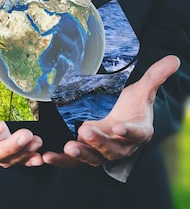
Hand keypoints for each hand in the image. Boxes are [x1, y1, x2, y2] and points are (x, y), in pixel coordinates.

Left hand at [43, 55, 180, 166]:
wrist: (118, 118)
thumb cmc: (130, 106)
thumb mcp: (141, 90)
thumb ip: (155, 77)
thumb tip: (174, 59)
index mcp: (138, 132)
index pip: (137, 134)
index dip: (129, 132)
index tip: (119, 127)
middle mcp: (121, 146)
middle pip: (112, 149)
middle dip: (99, 142)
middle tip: (86, 131)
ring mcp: (101, 152)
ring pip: (92, 157)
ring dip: (80, 153)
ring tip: (68, 147)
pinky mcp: (85, 154)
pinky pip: (73, 162)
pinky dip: (61, 161)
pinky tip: (46, 157)